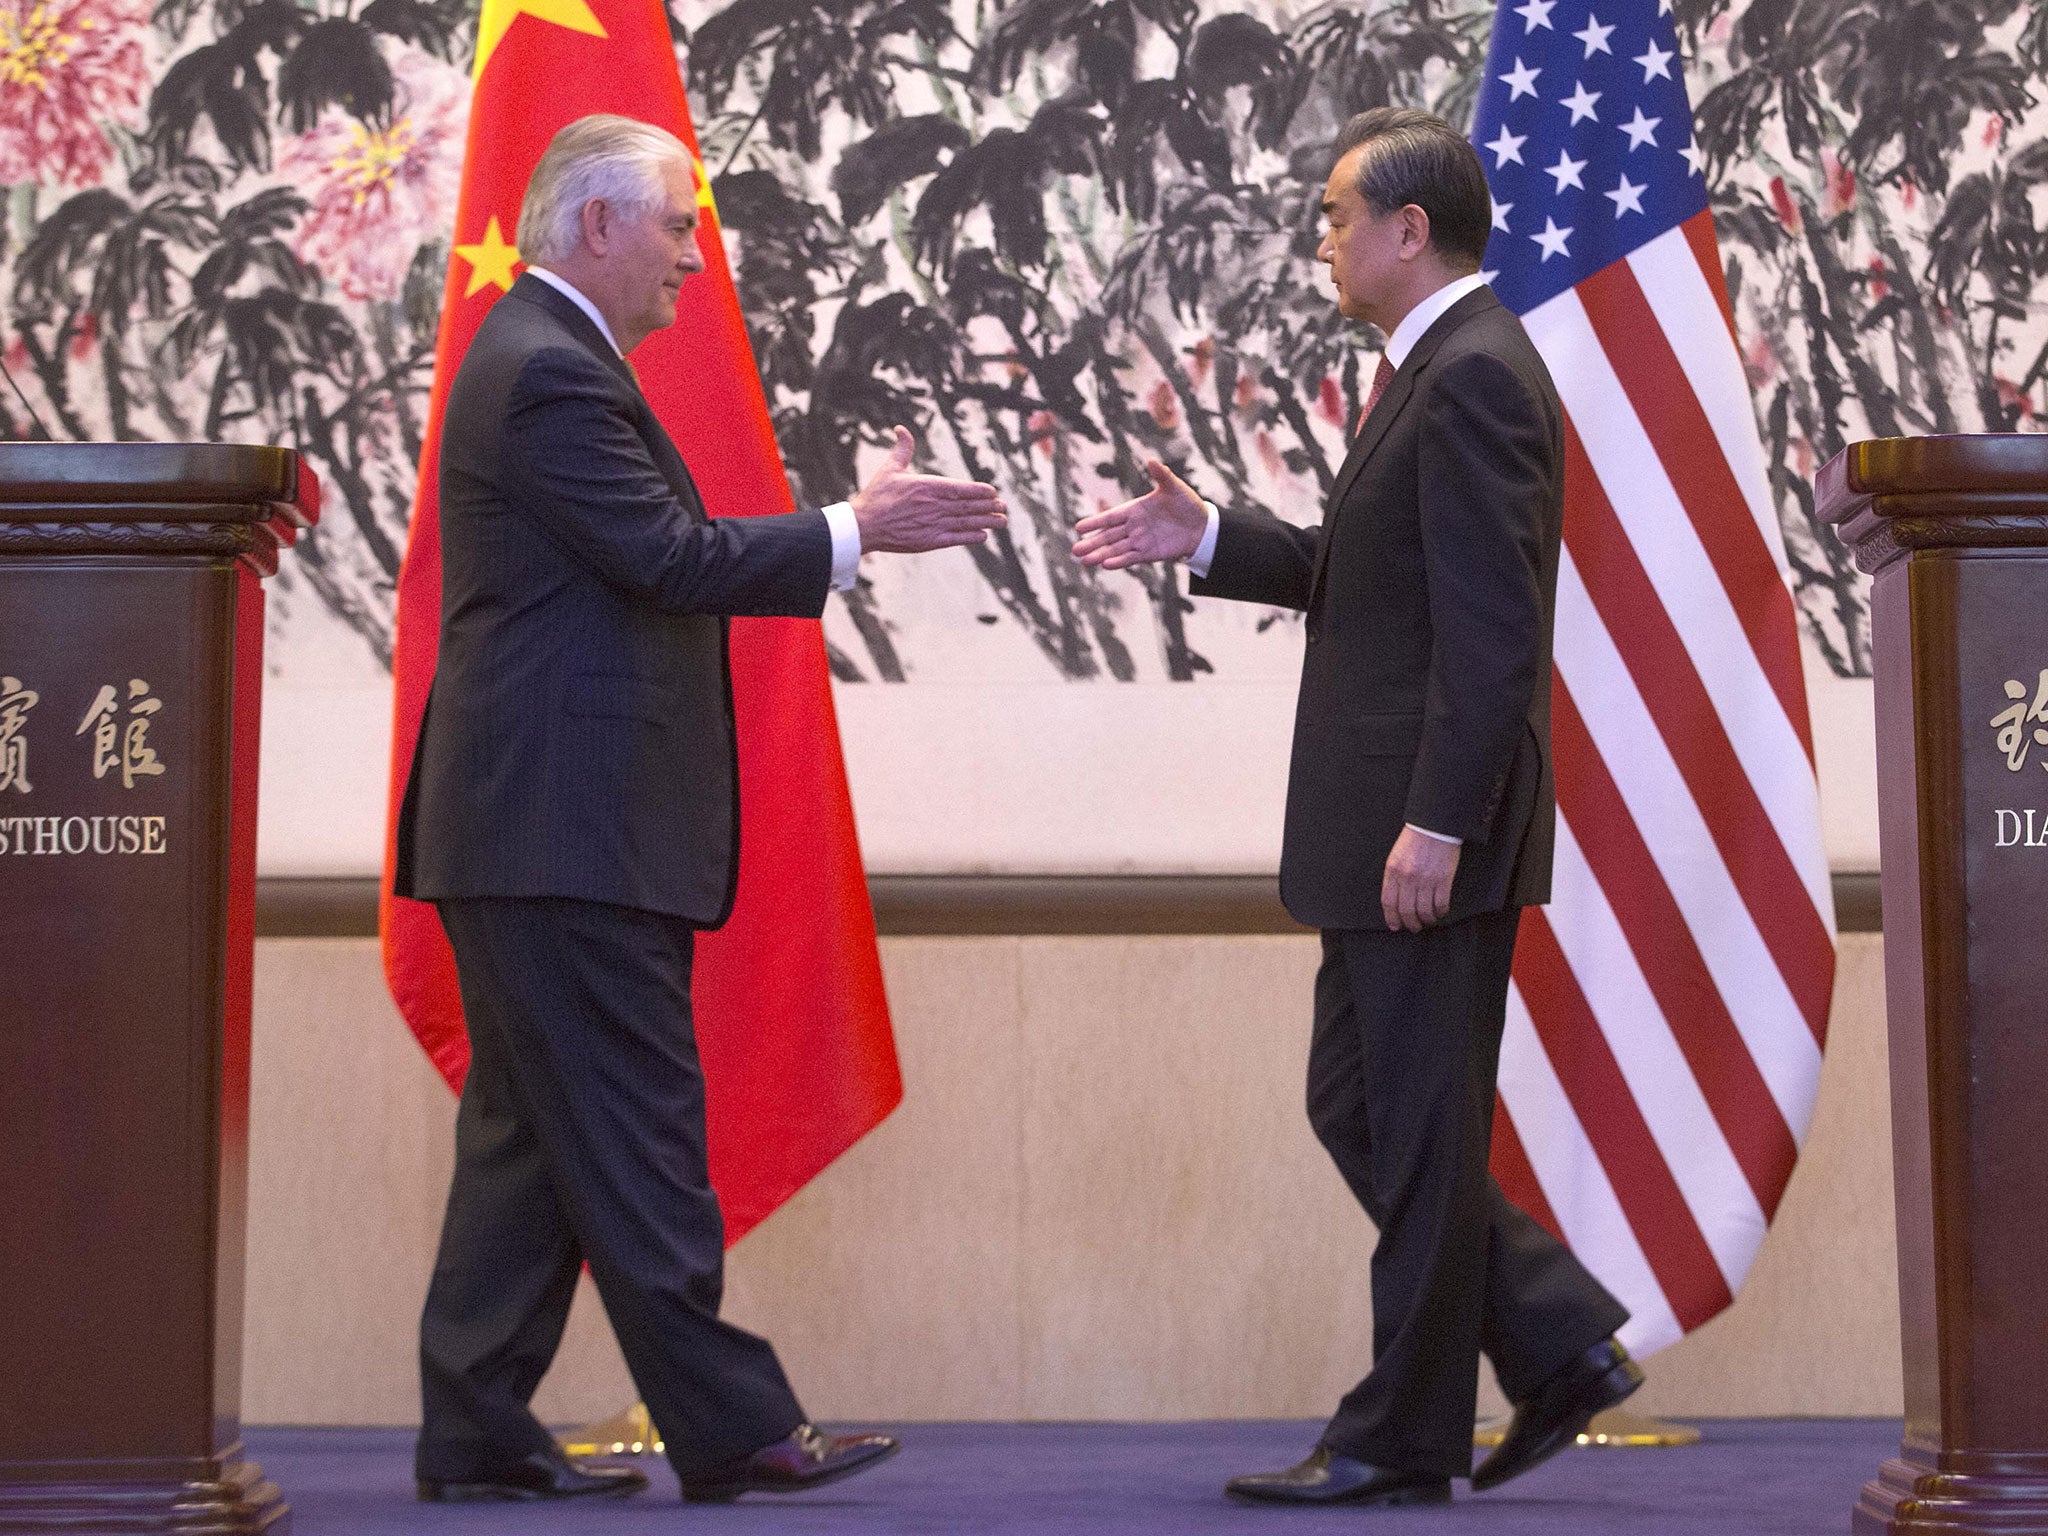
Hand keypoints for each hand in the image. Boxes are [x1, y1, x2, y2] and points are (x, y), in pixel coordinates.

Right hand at [850, 426, 1006, 553]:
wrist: (864, 526)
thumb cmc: (876, 497)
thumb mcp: (890, 470)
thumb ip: (902, 450)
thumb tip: (901, 429)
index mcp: (926, 486)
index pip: (959, 488)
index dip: (978, 491)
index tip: (992, 491)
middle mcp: (932, 505)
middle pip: (966, 506)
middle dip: (988, 506)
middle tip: (1003, 506)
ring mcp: (931, 524)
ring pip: (965, 522)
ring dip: (986, 521)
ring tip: (1001, 520)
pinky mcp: (928, 541)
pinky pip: (954, 539)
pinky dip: (970, 537)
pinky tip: (983, 535)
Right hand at [1070, 458, 1206, 567]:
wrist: (1201, 525)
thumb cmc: (1186, 503)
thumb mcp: (1174, 487)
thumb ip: (1162, 475)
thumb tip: (1152, 460)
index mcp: (1134, 510)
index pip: (1110, 517)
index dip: (1095, 522)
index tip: (1079, 528)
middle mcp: (1133, 527)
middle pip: (1108, 536)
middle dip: (1092, 543)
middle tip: (1075, 550)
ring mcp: (1139, 541)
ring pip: (1115, 549)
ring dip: (1101, 554)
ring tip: (1085, 561)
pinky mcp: (1148, 554)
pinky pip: (1130, 558)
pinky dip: (1119, 561)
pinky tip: (1106, 564)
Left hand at [1382, 826, 1460, 931]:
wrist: (1434, 826)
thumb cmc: (1415, 840)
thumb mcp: (1396, 856)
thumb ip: (1394, 877)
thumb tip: (1396, 899)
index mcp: (1393, 871)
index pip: (1389, 901)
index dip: (1391, 917)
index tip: (1395, 926)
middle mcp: (1408, 878)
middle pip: (1406, 910)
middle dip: (1410, 923)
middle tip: (1414, 928)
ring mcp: (1426, 880)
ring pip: (1424, 911)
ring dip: (1426, 920)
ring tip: (1428, 922)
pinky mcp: (1443, 880)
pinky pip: (1440, 904)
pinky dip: (1440, 912)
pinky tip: (1440, 912)